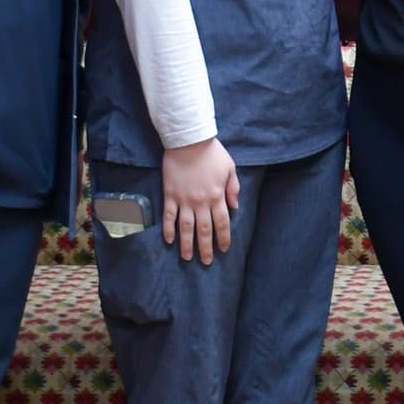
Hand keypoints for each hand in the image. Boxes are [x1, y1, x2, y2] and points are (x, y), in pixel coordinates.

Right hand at [161, 137, 238, 264]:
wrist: (188, 141)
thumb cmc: (211, 153)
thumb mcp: (229, 167)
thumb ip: (233, 188)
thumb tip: (234, 207)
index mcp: (217, 195)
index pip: (222, 223)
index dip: (223, 238)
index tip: (223, 249)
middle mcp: (201, 201)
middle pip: (204, 229)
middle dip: (206, 247)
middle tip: (206, 262)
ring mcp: (184, 200)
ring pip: (186, 227)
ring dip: (187, 244)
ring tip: (187, 257)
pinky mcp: (170, 195)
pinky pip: (169, 216)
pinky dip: (169, 229)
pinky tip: (169, 240)